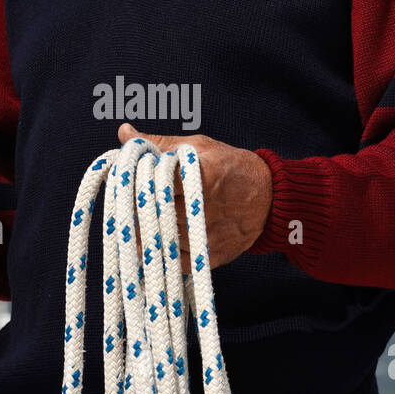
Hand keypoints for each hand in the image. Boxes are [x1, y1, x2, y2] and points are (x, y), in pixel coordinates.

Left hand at [117, 124, 272, 271]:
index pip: (153, 182)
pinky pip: (172, 261)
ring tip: (142, 217)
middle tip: (127, 201)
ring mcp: (206, 236)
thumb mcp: (198, 147)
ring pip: (159, 237)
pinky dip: (159, 252)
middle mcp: (204, 208)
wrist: (269, 198)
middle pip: (152, 211)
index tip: (126, 181)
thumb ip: (159, 143)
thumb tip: (124, 132)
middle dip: (136, 207)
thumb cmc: (231, 167)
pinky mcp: (209, 257)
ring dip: (145, 230)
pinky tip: (156, 238)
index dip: (135, 183)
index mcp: (200, 175)